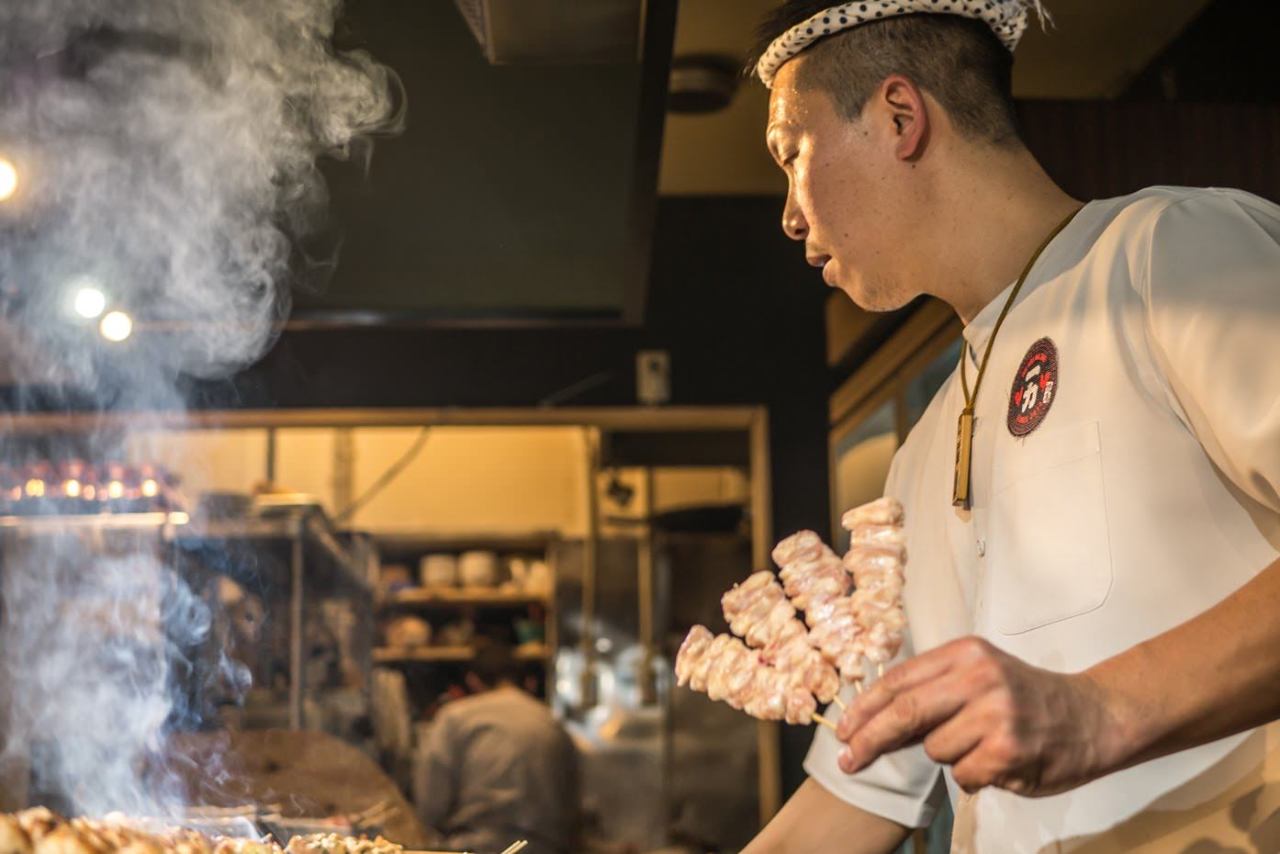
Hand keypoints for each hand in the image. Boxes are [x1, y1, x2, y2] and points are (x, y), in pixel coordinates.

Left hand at [836, 637, 1132, 796]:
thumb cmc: (1025, 698)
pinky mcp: (1008, 751)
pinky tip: (1000, 761)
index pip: (899, 680)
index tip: (843, 731)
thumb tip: (870, 721)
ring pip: (935, 750)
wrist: (1093, 717)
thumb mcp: (979, 676)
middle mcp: (980, 678)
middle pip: (904, 712)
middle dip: (870, 739)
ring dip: (949, 757)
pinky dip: (973, 776)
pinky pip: (962, 775)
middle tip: (848, 761)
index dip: (865, 708)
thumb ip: (932, 691)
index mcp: (966, 653)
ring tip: (983, 744)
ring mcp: (996, 715)